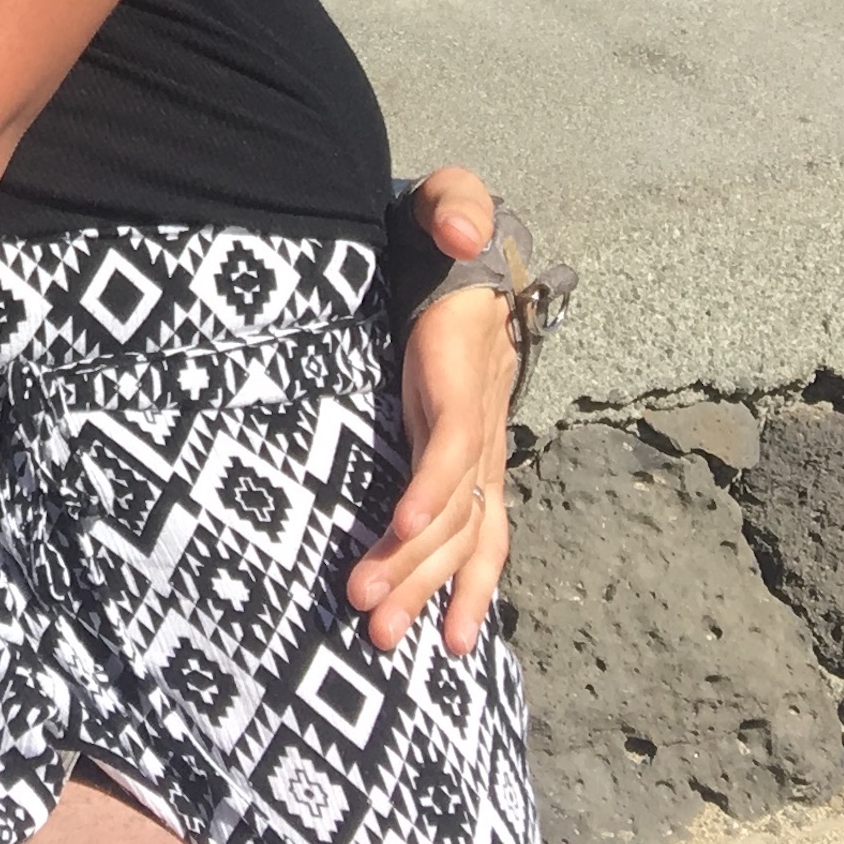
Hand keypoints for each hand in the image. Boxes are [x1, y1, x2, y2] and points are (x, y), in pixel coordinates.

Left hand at [351, 164, 513, 656]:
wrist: (467, 259)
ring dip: (426, 588)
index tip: (398, 520)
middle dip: (413, 563)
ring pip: (462, 537)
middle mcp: (479, 423)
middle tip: (363, 609)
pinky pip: (475, 536)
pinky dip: (463, 585)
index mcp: (464, 369)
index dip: (433, 480)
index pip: (456, 437)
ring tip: (384, 637)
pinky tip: (449, 636)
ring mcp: (477, 452)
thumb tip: (459, 233)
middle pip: (454, 508)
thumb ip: (456, 207)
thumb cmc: (444, 238)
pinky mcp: (464, 467)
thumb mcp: (450, 206)